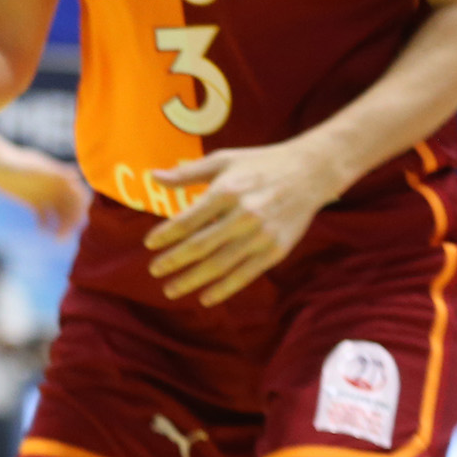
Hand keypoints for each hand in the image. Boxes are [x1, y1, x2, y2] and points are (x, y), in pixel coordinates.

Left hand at [0, 147, 90, 236]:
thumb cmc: (15, 161)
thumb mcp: (35, 166)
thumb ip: (55, 172)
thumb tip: (76, 175)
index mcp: (60, 177)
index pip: (79, 195)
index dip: (81, 208)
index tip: (78, 221)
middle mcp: (55, 187)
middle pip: (71, 208)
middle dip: (71, 222)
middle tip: (64, 236)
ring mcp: (45, 195)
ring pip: (60, 214)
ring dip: (62, 227)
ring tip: (56, 239)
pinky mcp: (33, 202)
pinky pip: (44, 218)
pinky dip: (45, 225)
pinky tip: (41, 230)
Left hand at [145, 139, 341, 304]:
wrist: (309, 173)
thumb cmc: (259, 163)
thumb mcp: (222, 160)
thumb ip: (187, 173)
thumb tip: (153, 177)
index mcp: (226, 191)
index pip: (189, 219)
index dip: (167, 234)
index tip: (148, 244)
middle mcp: (243, 216)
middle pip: (201, 246)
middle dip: (174, 261)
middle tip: (153, 271)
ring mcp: (261, 236)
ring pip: (221, 264)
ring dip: (194, 280)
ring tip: (171, 290)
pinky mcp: (277, 250)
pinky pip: (246, 274)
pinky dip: (225, 289)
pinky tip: (206, 297)